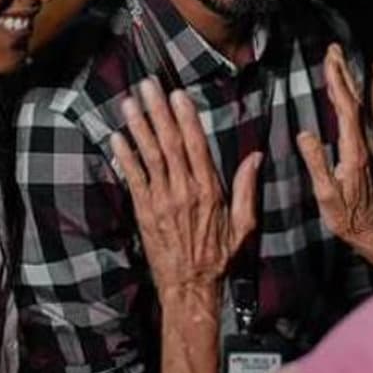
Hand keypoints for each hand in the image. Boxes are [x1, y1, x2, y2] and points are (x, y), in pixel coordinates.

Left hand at [110, 78, 259, 293]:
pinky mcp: (144, 212)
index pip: (196, 145)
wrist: (190, 286)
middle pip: (170, 143)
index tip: (178, 94)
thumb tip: (256, 157)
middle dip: (157, 111)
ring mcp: (162, 201)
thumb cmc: (219, 257)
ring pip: (149, 156)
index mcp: (210, 190)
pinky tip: (116, 137)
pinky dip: (124, 157)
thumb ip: (247, 188)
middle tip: (147, 85)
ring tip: (128, 102)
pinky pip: (133, 179)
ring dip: (138, 126)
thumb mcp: (244, 225)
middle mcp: (184, 190)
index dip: (186, 117)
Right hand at [296, 44, 372, 241]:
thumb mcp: (326, 193)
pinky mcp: (363, 149)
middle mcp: (363, 143)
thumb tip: (304, 133)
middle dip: (342, 72)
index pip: (346, 108)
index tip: (329, 60)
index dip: (337, 82)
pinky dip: (349, 95)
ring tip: (336, 61)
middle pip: (354, 99)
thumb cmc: (346, 215)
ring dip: (346, 81)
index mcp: (353, 150)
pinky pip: (356, 114)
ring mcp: (365, 145)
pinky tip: (343, 91)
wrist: (370, 229)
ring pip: (357, 105)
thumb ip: (317, 163)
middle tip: (333, 48)